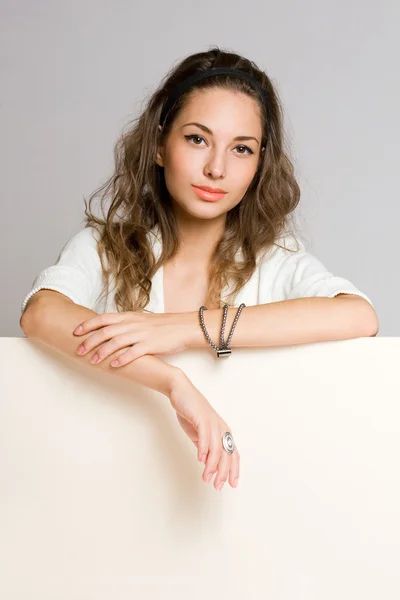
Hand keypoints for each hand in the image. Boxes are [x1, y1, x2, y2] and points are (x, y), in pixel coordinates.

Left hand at [73, 310, 195, 366]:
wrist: (183, 327)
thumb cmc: (161, 326)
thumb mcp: (140, 320)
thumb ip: (124, 324)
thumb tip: (108, 330)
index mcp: (129, 317)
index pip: (103, 318)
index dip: (88, 324)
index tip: (75, 332)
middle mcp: (132, 324)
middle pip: (106, 331)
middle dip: (90, 341)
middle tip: (78, 350)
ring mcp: (141, 334)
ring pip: (117, 341)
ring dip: (103, 352)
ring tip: (93, 361)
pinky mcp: (151, 345)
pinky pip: (134, 352)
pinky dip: (122, 358)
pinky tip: (114, 365)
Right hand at [170, 373, 239, 490]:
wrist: (180, 391)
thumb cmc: (191, 411)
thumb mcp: (199, 433)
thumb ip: (205, 447)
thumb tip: (208, 464)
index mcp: (223, 432)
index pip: (233, 454)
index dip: (234, 470)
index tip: (232, 484)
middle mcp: (221, 428)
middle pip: (226, 454)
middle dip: (223, 472)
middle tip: (218, 486)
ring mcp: (212, 423)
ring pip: (217, 448)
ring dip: (212, 465)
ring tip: (206, 477)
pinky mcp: (202, 419)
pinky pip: (205, 437)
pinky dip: (204, 450)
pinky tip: (201, 460)